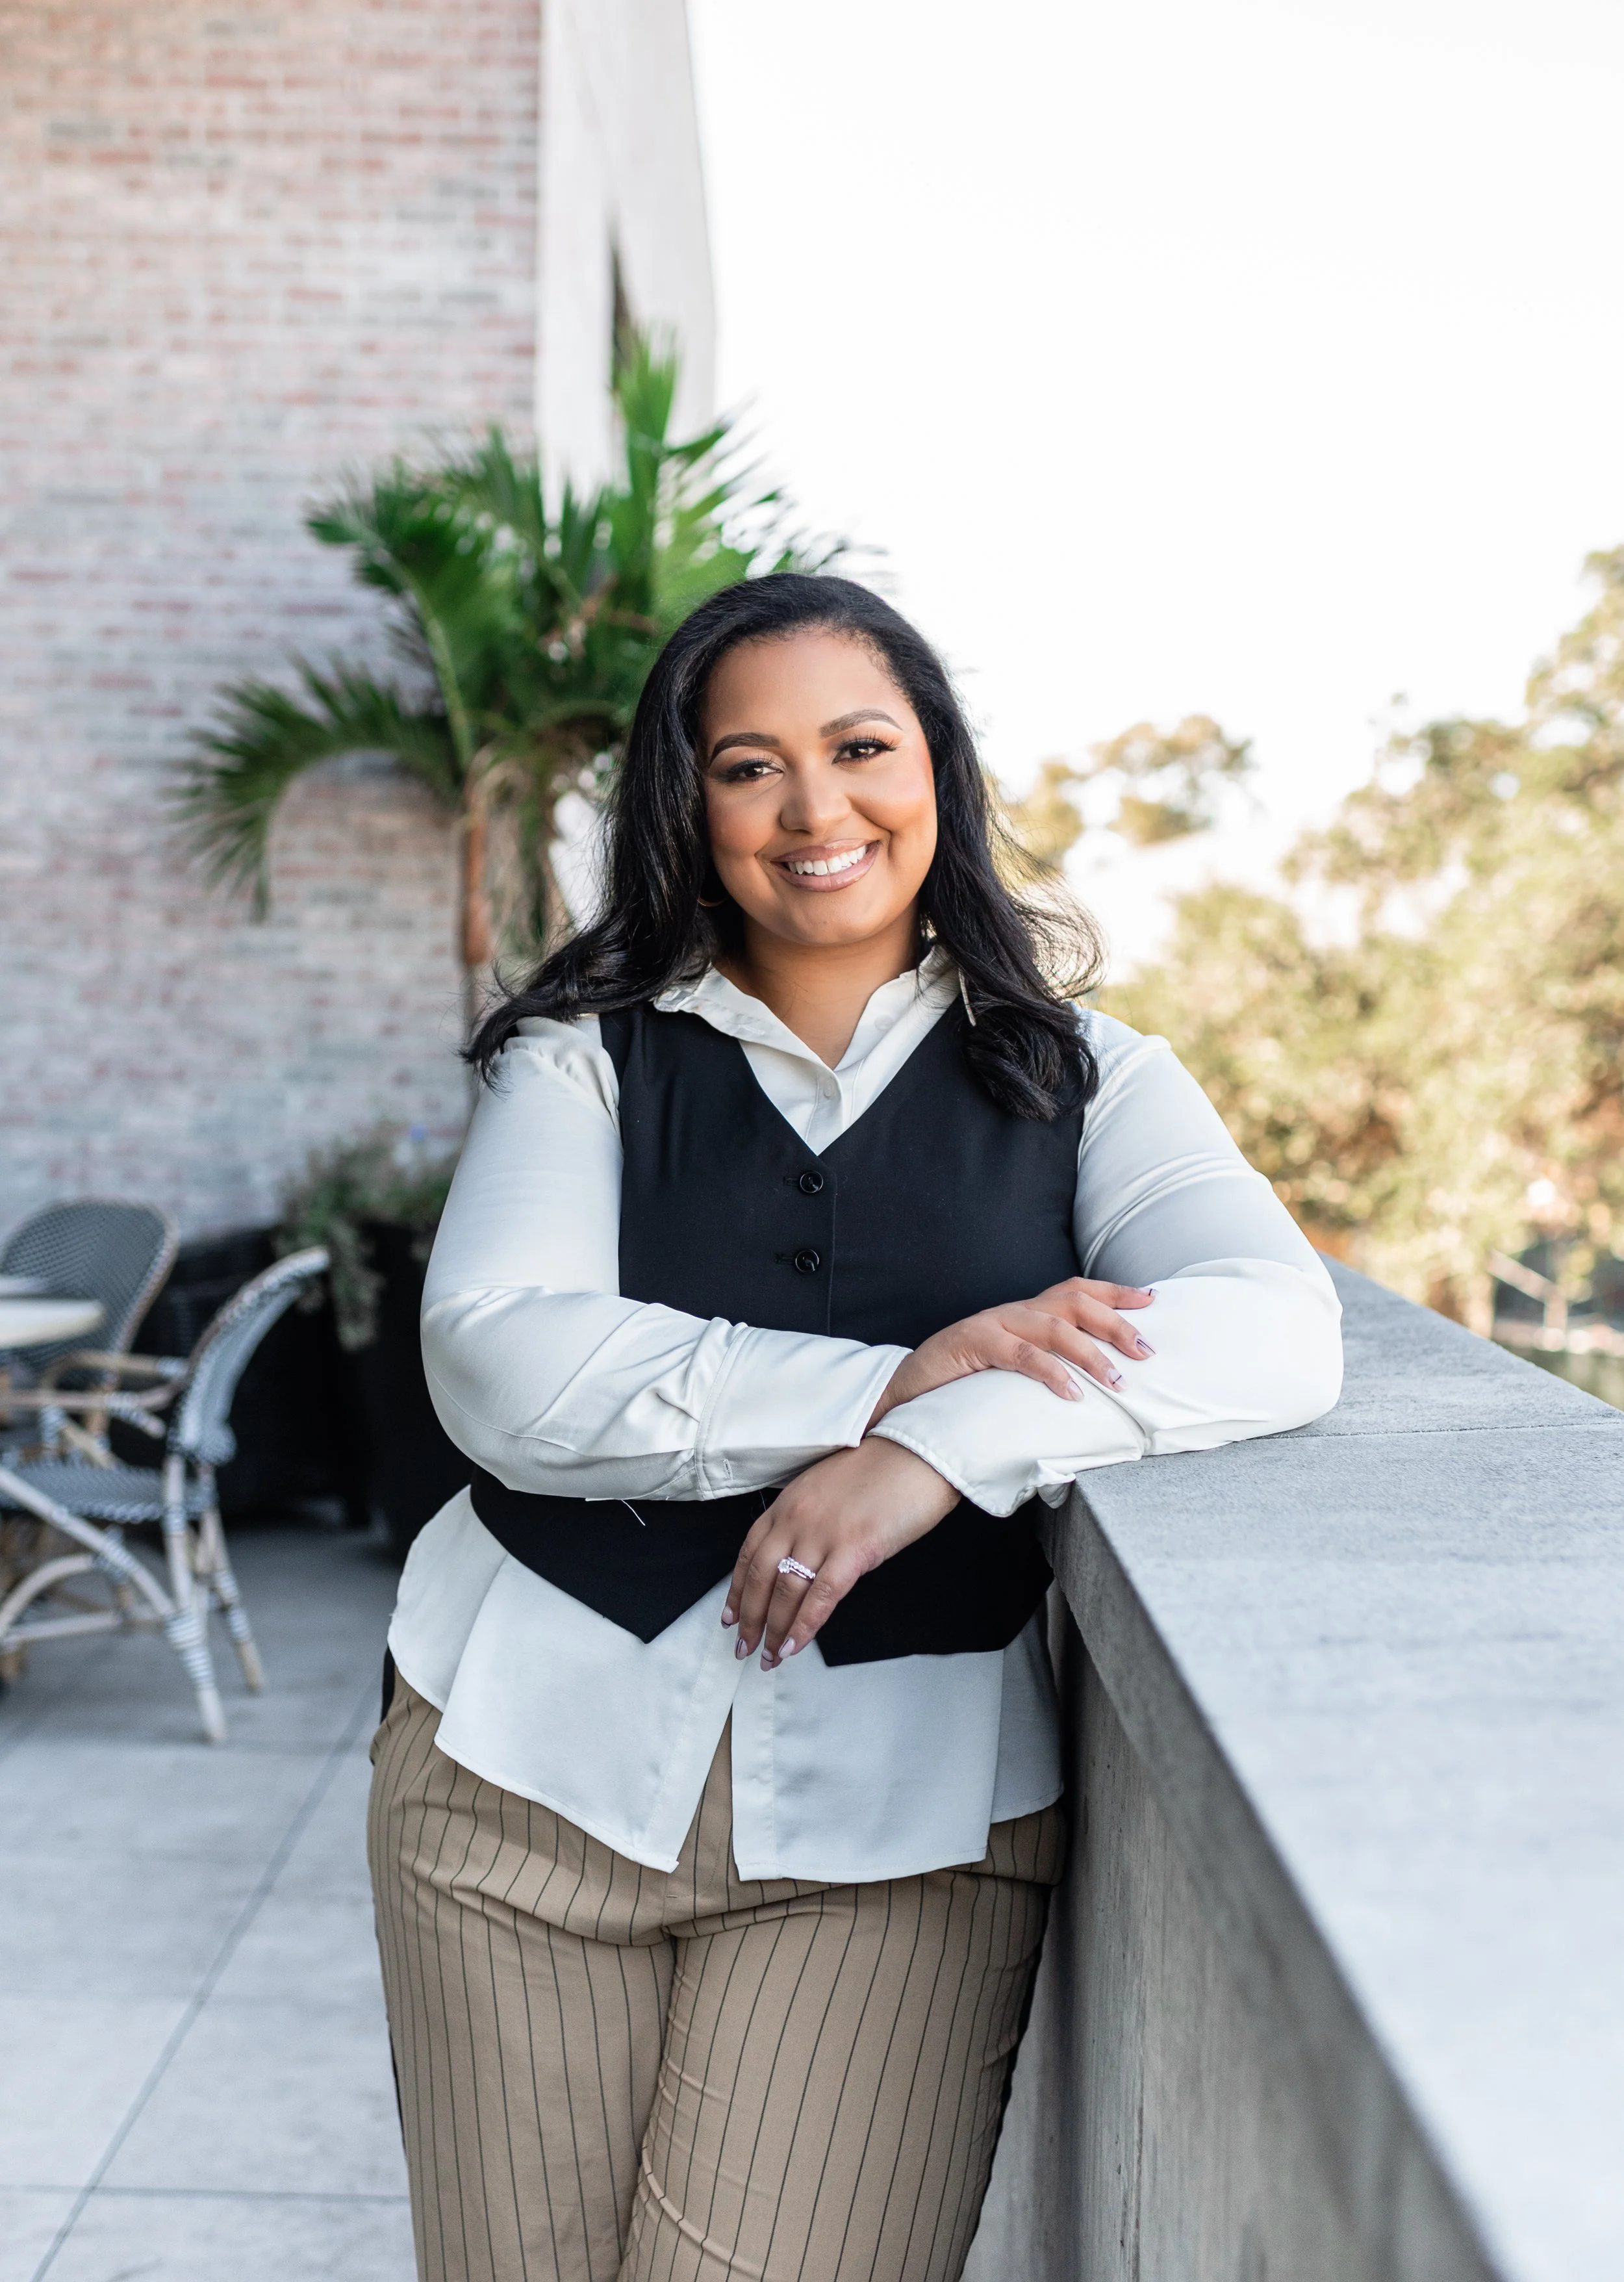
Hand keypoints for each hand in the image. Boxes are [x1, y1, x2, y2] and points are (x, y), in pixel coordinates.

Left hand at [723, 1438, 959, 1669]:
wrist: (919, 1451)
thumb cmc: (882, 1467)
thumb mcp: (829, 1488)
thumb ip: (808, 1521)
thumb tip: (804, 1558)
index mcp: (788, 1502)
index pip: (749, 1552)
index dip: (736, 1589)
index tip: (730, 1615)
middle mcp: (797, 1518)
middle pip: (760, 1576)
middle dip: (749, 1618)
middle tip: (743, 1646)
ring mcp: (823, 1533)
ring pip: (785, 1591)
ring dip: (773, 1630)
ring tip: (768, 1657)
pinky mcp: (854, 1548)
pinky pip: (821, 1596)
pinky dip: (804, 1625)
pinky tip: (794, 1646)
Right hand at [868, 1276, 1154, 1426]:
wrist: (906, 1390)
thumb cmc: (965, 1382)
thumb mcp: (1012, 1366)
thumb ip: (1046, 1361)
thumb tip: (1096, 1379)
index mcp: (1025, 1312)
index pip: (1077, 1290)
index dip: (1115, 1293)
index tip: (1152, 1300)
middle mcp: (1014, 1311)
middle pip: (1075, 1303)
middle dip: (1116, 1323)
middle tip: (1147, 1351)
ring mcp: (993, 1325)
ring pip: (1054, 1328)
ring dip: (1091, 1354)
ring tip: (1119, 1380)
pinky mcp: (974, 1344)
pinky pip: (1021, 1355)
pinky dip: (1051, 1373)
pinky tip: (1073, 1393)